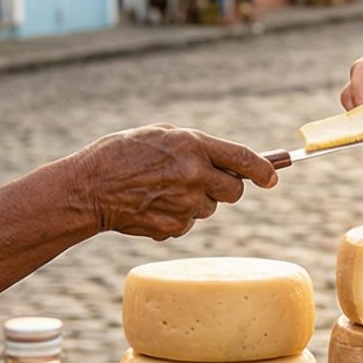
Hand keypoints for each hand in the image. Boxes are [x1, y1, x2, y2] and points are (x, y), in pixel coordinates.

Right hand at [70, 125, 276, 239]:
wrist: (89, 188)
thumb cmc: (122, 154)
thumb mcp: (161, 134)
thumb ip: (195, 145)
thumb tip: (227, 161)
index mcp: (192, 146)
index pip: (243, 159)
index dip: (264, 169)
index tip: (273, 176)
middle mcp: (194, 175)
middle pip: (234, 191)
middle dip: (227, 187)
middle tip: (208, 182)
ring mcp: (184, 204)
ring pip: (209, 208)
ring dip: (196, 200)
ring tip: (165, 190)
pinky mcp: (173, 228)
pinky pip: (189, 223)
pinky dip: (177, 216)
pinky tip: (153, 205)